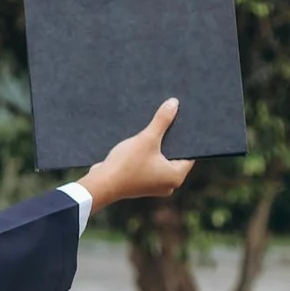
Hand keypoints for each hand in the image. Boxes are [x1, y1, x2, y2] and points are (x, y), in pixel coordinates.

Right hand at [77, 98, 196, 211]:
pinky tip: (137, 146)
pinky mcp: (140, 185)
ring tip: (149, 134)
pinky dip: (145, 158)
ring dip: (155, 149)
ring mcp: (153, 187)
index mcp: (176, 177)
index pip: (189, 154)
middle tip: (165, 125)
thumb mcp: (147, 139)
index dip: (185, 138)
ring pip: (160, 162)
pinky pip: (149, 167)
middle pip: (174, 157)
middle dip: (168, 141)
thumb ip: (162, 121)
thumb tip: (174, 103)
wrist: (100, 185)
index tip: (180, 124)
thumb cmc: (126, 165)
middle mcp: (168, 185)